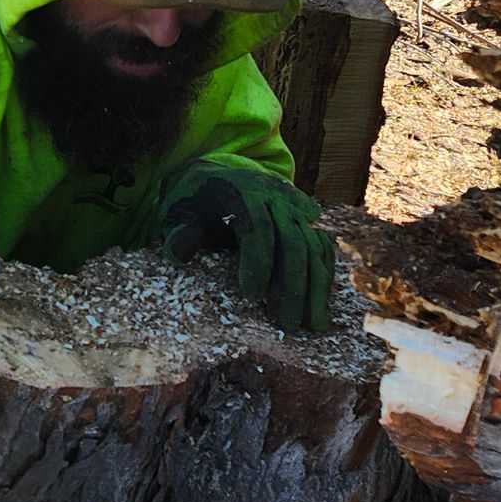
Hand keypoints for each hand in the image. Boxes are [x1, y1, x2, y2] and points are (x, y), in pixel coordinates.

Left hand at [159, 157, 334, 332]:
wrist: (216, 176)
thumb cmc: (194, 203)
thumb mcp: (176, 213)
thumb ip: (177, 233)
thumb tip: (180, 255)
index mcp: (240, 191)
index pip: (256, 227)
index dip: (257, 262)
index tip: (251, 296)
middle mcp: (274, 195)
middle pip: (293, 240)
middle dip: (292, 285)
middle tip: (286, 323)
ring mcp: (295, 205)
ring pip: (314, 246)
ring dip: (316, 287)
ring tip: (312, 325)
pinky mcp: (307, 217)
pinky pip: (322, 246)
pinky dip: (324, 276)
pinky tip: (320, 305)